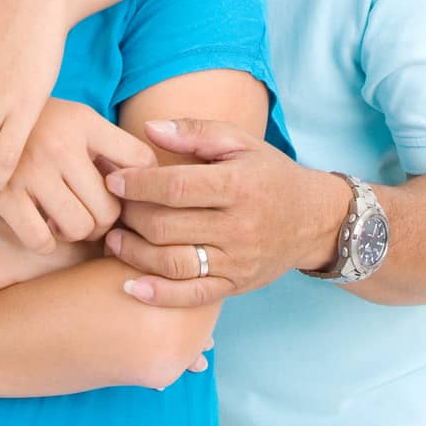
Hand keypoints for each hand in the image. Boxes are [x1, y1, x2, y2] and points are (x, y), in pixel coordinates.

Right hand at [0, 99, 155, 253]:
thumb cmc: (41, 126)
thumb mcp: (78, 120)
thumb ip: (113, 146)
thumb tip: (150, 183)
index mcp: (85, 122)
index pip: (141, 161)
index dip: (145, 186)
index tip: (132, 194)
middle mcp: (60, 145)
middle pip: (110, 208)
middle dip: (107, 220)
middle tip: (96, 215)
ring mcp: (30, 172)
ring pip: (80, 228)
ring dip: (79, 233)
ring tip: (68, 219)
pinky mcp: (3, 195)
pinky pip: (41, 240)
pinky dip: (47, 242)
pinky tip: (44, 227)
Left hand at [105, 118, 340, 307]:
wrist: (314, 220)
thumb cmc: (270, 174)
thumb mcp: (240, 142)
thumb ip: (194, 132)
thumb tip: (148, 129)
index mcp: (238, 185)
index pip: (177, 187)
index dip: (138, 184)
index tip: (113, 180)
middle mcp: (239, 226)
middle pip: (169, 226)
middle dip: (131, 217)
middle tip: (110, 209)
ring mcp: (237, 260)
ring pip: (174, 264)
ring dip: (135, 254)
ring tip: (113, 240)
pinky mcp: (236, 285)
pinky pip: (193, 296)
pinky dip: (159, 295)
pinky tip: (131, 285)